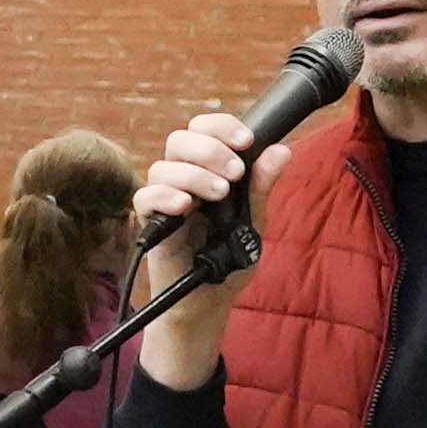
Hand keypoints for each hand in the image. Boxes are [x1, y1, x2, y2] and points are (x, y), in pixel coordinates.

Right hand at [124, 106, 264, 388]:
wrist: (211, 301)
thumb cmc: (229, 259)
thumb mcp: (254, 221)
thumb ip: (262, 187)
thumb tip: (281, 151)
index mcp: (209, 169)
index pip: (206, 130)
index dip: (222, 126)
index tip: (246, 140)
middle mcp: (184, 178)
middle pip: (180, 139)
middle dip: (210, 148)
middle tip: (236, 171)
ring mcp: (165, 199)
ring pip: (163, 165)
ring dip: (194, 174)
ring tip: (219, 195)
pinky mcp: (150, 223)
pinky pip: (145, 197)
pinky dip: (165, 195)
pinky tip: (186, 206)